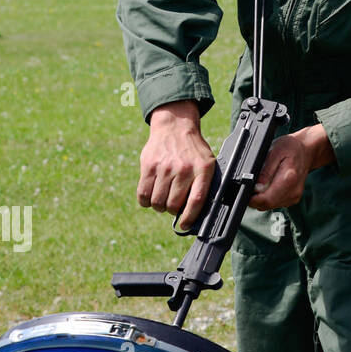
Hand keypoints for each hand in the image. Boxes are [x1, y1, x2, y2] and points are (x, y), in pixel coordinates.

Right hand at [138, 100, 215, 231]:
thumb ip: (204, 184)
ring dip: (158, 206)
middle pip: (173, 204)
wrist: (175, 126)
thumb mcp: (207, 162)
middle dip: (172, 210)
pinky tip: (150, 197)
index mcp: (203, 169)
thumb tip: (199, 212)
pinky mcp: (149, 166)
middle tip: (172, 206)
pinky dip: (145, 201)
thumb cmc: (193, 150)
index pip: (196, 200)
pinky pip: (143, 193)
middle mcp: (184, 169)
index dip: (190, 217)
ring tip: (162, 200)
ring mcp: (166, 167)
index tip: (185, 225)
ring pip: (157, 202)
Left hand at [248, 123, 334, 210]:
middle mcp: (293, 190)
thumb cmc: (290, 148)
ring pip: (270, 206)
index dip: (253, 199)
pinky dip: (269, 197)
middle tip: (252, 184)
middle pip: (267, 204)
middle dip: (256, 198)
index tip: (247, 191)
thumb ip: (265, 171)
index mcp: (288, 178)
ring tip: (263, 181)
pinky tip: (271, 185)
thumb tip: (256, 188)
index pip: (267, 199)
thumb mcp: (274, 152)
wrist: (307, 150)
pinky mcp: (293, 199)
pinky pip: (275, 203)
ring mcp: (294, 196)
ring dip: (262, 197)